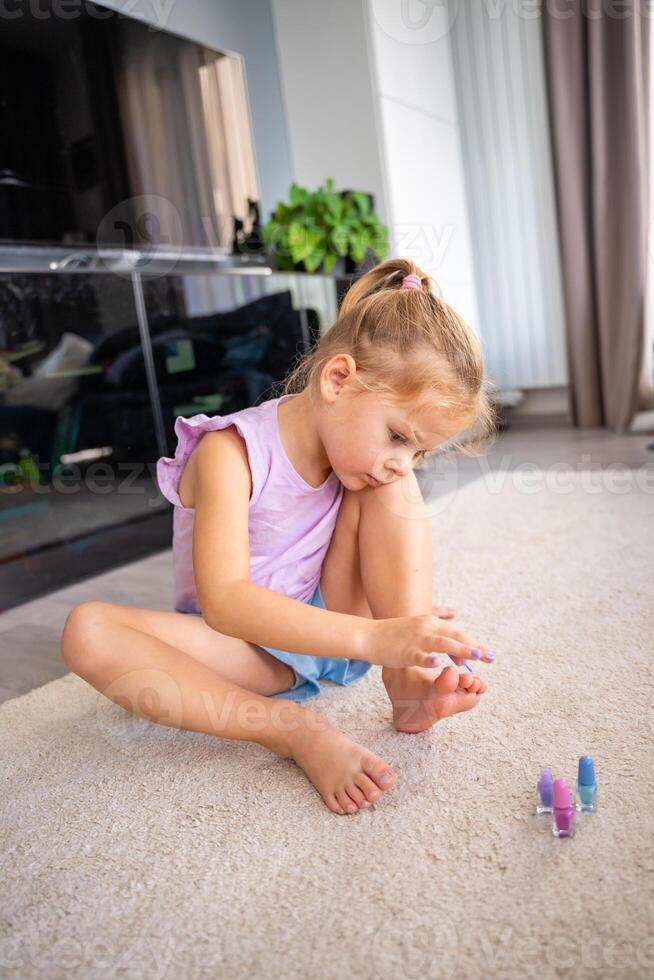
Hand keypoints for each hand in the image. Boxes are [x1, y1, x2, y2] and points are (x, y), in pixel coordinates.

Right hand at [360, 613, 492, 669]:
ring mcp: (416, 639)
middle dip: (473, 647)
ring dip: (460, 649)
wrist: (368, 635)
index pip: (457, 633)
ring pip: (442, 643)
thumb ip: (440, 642)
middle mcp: (426, 627)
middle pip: (455, 636)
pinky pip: (419, 655)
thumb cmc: (395, 637)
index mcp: (431, 622)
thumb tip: (459, 659)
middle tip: (489, 657)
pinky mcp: (404, 651)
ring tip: (475, 656)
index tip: (489, 654)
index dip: (474, 644)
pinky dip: (429, 659)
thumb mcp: (420, 634)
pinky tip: (438, 664)